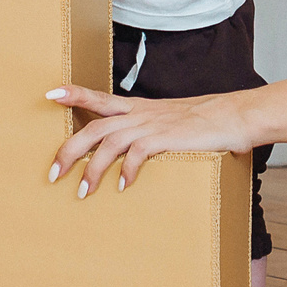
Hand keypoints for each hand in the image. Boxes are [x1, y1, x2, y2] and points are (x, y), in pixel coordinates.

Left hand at [46, 84, 249, 196]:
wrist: (236, 116)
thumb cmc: (206, 123)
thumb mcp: (171, 123)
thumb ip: (151, 134)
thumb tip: (136, 159)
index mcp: (138, 108)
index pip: (99, 97)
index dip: (74, 94)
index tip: (50, 94)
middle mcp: (140, 114)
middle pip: (93, 127)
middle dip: (69, 150)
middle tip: (54, 174)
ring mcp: (152, 124)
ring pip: (109, 142)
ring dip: (92, 168)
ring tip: (83, 192)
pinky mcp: (166, 137)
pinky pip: (138, 153)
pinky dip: (127, 170)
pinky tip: (122, 187)